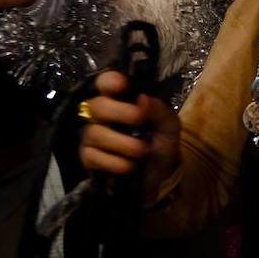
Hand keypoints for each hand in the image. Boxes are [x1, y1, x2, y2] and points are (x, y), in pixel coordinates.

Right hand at [78, 70, 180, 202]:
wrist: (161, 176)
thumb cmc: (162, 143)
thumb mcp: (169, 126)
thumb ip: (159, 110)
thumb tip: (142, 99)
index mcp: (121, 100)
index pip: (105, 82)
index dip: (109, 81)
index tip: (123, 85)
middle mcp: (102, 115)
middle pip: (96, 105)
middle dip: (118, 112)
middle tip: (139, 119)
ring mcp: (93, 136)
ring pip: (95, 133)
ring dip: (123, 143)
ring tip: (143, 150)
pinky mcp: (89, 157)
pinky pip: (92, 156)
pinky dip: (114, 162)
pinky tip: (129, 166)